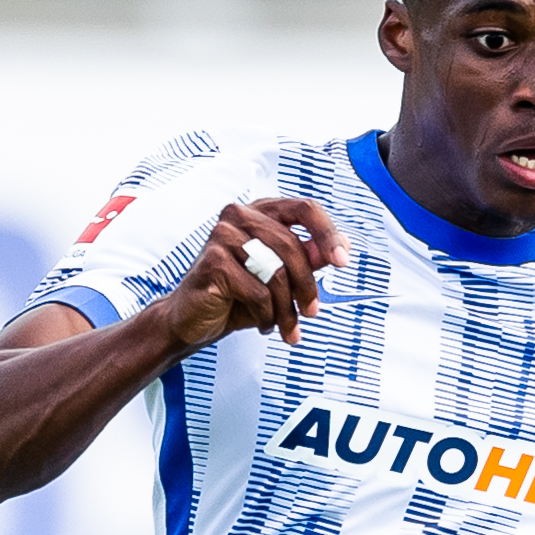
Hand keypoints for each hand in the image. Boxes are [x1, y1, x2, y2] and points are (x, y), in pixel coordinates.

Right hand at [164, 200, 342, 350]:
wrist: (192, 320)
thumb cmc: (234, 296)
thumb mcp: (279, 278)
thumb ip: (306, 259)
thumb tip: (337, 249)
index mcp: (260, 212)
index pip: (304, 208)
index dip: (328, 234)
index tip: (342, 261)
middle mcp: (240, 215)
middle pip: (292, 247)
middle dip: (306, 287)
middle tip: (311, 312)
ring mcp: (223, 235)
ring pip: (276, 272)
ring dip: (286, 308)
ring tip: (285, 326)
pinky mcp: (214, 261)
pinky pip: (258, 292)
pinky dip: (266, 315)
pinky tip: (262, 324)